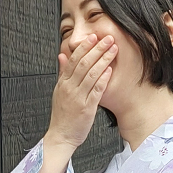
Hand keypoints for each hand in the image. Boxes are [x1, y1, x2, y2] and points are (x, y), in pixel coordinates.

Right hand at [47, 33, 117, 148]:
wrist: (61, 136)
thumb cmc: (62, 115)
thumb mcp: (59, 92)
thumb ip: (62, 73)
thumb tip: (62, 56)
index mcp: (63, 83)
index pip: (73, 59)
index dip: (84, 47)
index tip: (94, 36)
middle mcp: (69, 88)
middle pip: (83, 63)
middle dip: (97, 49)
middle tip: (108, 38)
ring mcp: (78, 98)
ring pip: (91, 74)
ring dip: (103, 60)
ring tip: (113, 50)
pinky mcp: (86, 108)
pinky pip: (96, 91)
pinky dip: (103, 79)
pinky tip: (110, 70)